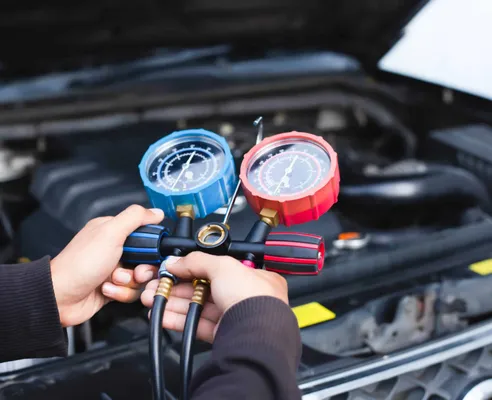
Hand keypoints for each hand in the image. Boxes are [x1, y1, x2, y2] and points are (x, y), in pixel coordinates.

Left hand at [51, 205, 164, 326]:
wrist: (60, 297)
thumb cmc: (79, 264)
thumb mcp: (111, 233)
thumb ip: (135, 218)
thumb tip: (156, 211)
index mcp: (113, 231)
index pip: (146, 234)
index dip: (152, 246)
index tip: (149, 253)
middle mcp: (115, 249)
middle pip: (147, 259)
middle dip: (142, 269)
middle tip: (133, 271)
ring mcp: (114, 269)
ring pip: (141, 278)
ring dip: (129, 282)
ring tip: (113, 280)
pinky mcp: (113, 288)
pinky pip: (131, 292)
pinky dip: (121, 293)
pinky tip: (107, 289)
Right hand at [141, 252, 287, 342]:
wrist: (256, 334)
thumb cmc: (254, 298)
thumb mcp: (223, 266)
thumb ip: (197, 261)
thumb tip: (175, 261)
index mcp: (253, 277)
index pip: (218, 268)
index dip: (193, 267)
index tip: (173, 268)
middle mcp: (246, 297)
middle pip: (205, 289)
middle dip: (177, 286)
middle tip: (158, 284)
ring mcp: (235, 318)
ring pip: (199, 308)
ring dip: (173, 302)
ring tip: (152, 298)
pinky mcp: (224, 336)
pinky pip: (197, 326)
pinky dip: (178, 320)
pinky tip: (162, 315)